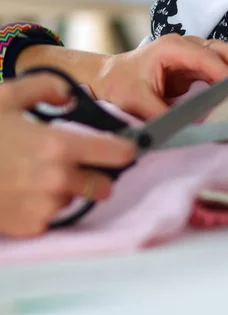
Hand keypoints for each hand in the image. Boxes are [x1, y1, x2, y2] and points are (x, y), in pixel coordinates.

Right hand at [0, 73, 135, 237]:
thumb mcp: (9, 95)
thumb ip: (48, 87)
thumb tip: (69, 95)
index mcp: (59, 147)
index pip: (116, 153)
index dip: (126, 148)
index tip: (128, 146)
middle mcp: (56, 181)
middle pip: (103, 184)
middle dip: (100, 173)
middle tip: (84, 161)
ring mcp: (42, 208)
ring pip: (76, 200)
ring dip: (71, 189)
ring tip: (44, 173)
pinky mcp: (26, 227)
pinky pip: (52, 216)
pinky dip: (47, 205)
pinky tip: (28, 189)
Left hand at [89, 34, 227, 119]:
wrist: (106, 78)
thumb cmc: (117, 85)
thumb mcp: (135, 103)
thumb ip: (162, 116)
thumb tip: (187, 130)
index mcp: (169, 48)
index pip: (206, 57)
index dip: (226, 74)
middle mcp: (184, 45)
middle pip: (222, 49)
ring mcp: (191, 52)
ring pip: (226, 54)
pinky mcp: (194, 64)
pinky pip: (220, 65)